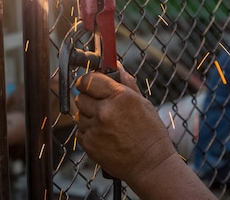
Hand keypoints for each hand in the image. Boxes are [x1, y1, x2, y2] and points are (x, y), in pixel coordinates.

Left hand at [73, 63, 175, 182]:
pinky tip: (104, 136)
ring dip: (88, 116)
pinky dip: (88, 132)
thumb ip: (125, 82)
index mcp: (120, 97)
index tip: (88, 84)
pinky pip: (80, 130)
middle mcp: (105, 111)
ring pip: (78, 114)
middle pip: (80, 96)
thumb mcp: (142, 103)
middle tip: (100, 106)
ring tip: (106, 124)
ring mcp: (95, 128)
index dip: (87, 81)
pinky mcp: (89, 144)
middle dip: (88, 99)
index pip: (89, 79)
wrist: (151, 166)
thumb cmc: (151, 134)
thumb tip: (115, 64)